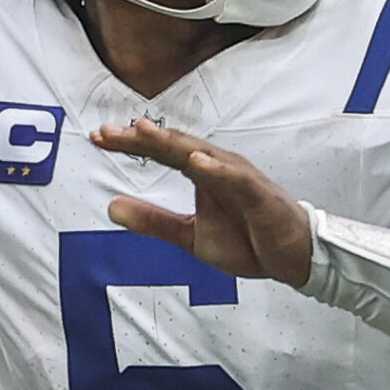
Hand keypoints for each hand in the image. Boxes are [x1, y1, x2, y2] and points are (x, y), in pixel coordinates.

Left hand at [97, 119, 313, 284]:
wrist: (291, 258)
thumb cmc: (247, 240)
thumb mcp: (189, 235)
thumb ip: (153, 221)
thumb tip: (110, 207)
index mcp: (201, 174)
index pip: (161, 153)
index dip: (131, 144)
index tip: (98, 137)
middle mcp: (217, 167)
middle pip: (175, 146)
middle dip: (143, 138)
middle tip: (107, 132)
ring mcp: (239, 177)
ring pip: (202, 153)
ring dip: (173, 143)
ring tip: (145, 132)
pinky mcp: (258, 193)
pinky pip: (235, 178)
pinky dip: (215, 168)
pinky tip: (195, 162)